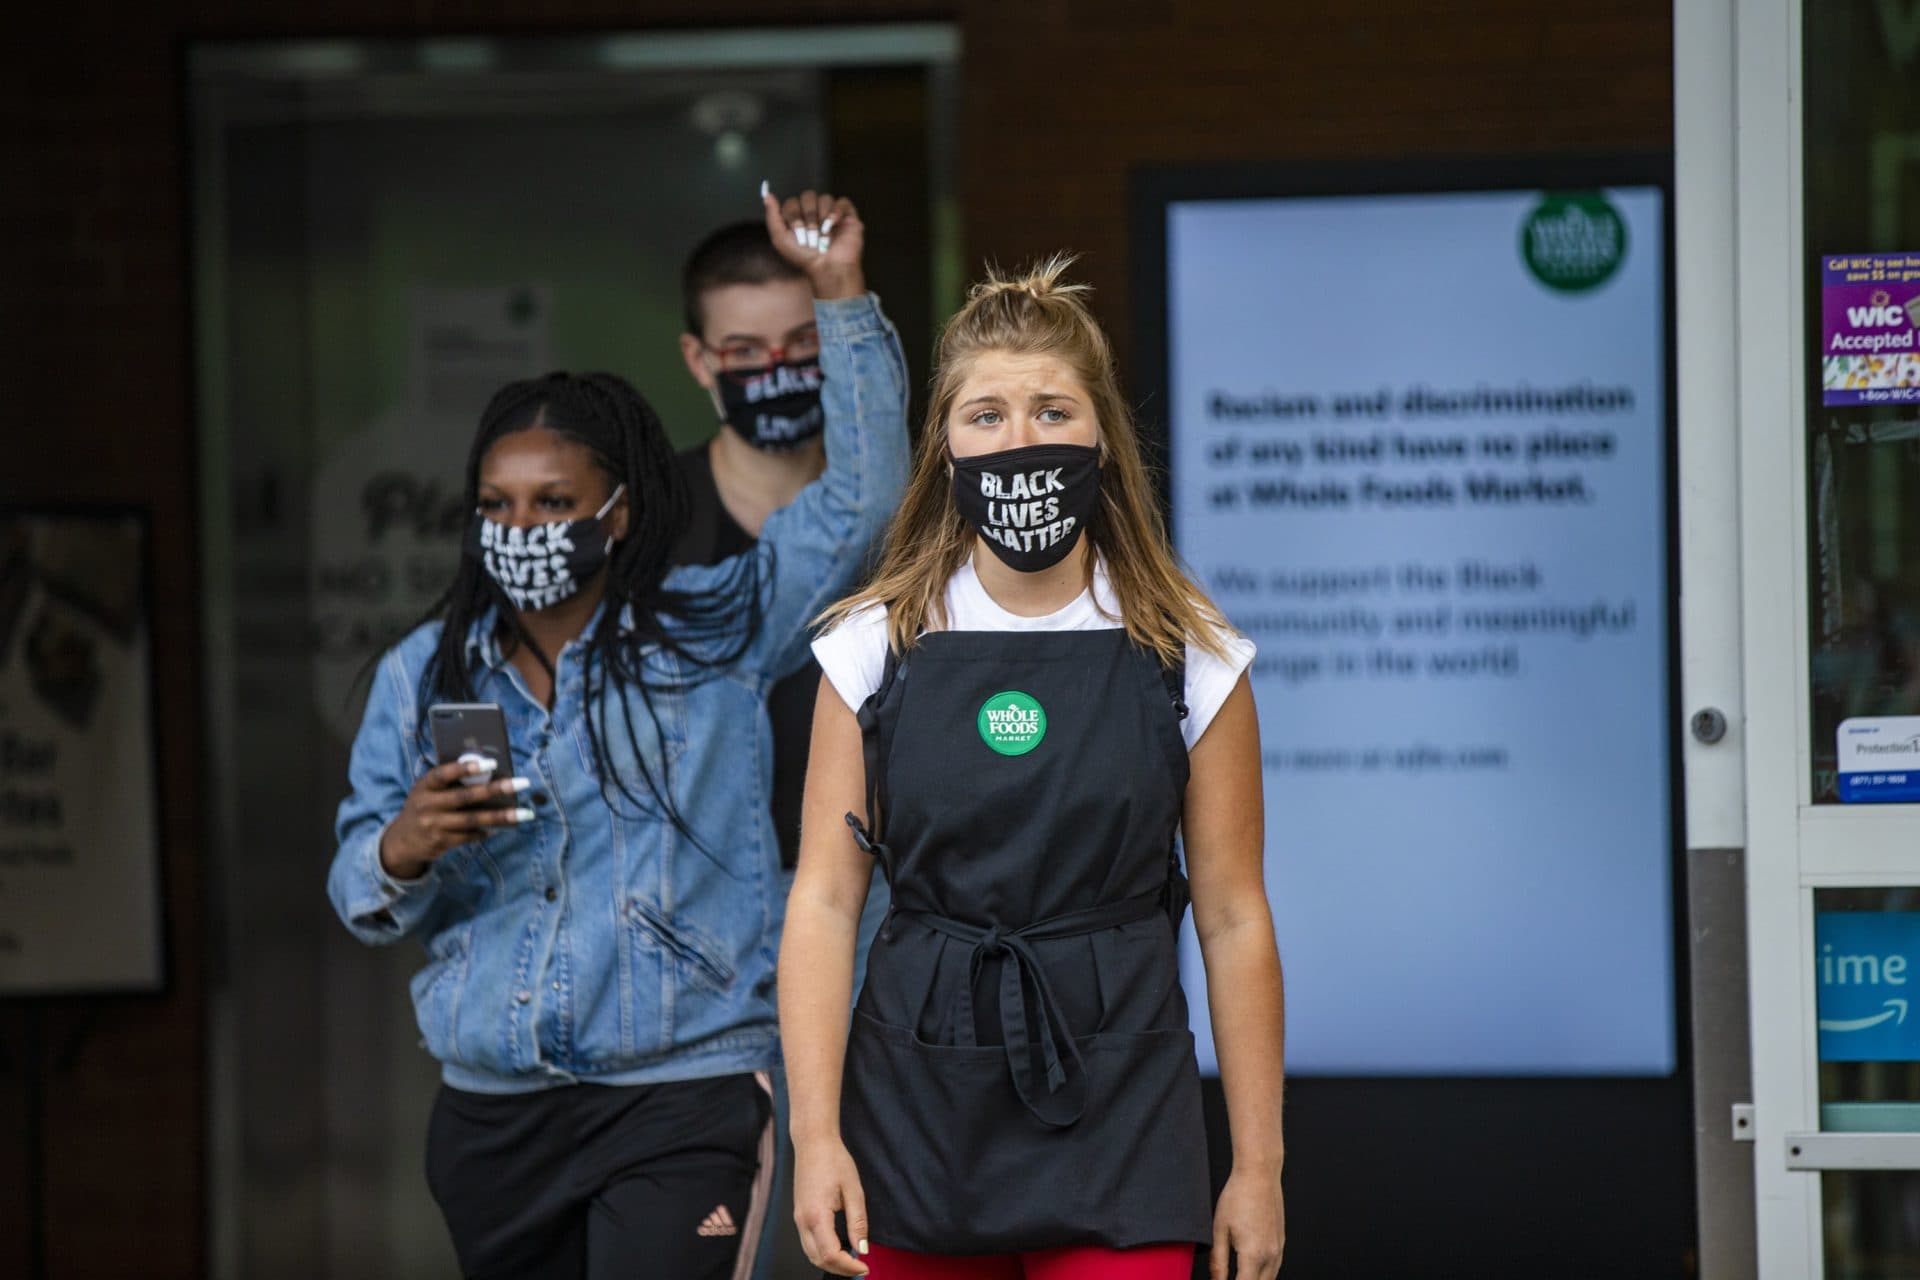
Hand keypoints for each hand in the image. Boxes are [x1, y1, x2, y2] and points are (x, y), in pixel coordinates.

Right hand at [378, 759, 532, 880]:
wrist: (402, 841)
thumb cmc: (425, 806)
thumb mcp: (428, 791)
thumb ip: (451, 783)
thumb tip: (489, 774)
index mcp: (424, 786)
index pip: (443, 774)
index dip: (465, 768)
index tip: (491, 763)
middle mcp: (427, 805)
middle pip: (465, 797)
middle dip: (495, 789)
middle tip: (521, 783)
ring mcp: (433, 825)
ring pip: (472, 820)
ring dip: (501, 816)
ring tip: (524, 813)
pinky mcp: (440, 842)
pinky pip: (469, 836)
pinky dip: (486, 831)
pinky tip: (500, 828)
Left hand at [762, 184, 864, 300]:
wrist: (827, 268)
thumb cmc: (804, 258)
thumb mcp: (780, 239)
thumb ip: (772, 217)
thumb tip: (767, 195)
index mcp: (798, 217)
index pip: (792, 201)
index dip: (793, 214)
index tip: (797, 231)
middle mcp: (814, 213)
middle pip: (808, 196)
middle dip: (808, 214)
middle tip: (811, 233)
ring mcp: (831, 214)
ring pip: (825, 197)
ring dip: (822, 215)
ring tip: (824, 233)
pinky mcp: (848, 217)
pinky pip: (843, 201)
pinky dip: (837, 210)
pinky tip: (834, 223)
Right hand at [793, 1136, 869, 1275]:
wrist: (813, 1142)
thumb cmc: (834, 1160)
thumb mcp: (853, 1190)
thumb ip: (858, 1222)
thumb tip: (862, 1249)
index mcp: (816, 1215)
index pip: (830, 1254)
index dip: (848, 1266)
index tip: (865, 1267)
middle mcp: (802, 1220)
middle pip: (818, 1259)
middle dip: (840, 1269)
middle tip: (861, 1267)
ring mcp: (798, 1218)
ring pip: (811, 1253)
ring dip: (830, 1262)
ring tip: (852, 1261)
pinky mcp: (799, 1214)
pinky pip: (808, 1243)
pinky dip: (822, 1252)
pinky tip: (839, 1247)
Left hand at [1211, 1166, 1284, 1279]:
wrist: (1259, 1174)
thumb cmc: (1238, 1195)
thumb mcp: (1219, 1230)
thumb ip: (1218, 1261)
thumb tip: (1216, 1279)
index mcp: (1253, 1255)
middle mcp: (1270, 1256)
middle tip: (1228, 1278)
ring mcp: (1278, 1250)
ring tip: (1239, 1274)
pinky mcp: (1281, 1243)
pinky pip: (1274, 1268)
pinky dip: (1263, 1275)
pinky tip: (1251, 1269)